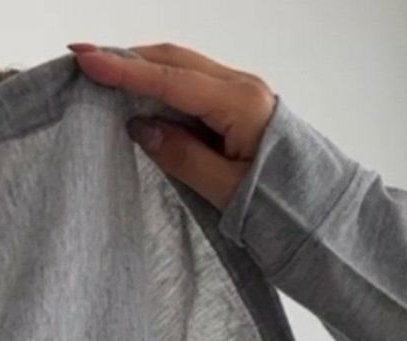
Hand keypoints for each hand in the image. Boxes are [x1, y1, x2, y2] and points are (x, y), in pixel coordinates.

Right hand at [68, 43, 275, 209]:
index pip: (171, 79)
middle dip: (127, 58)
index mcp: (240, 104)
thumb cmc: (282, 210)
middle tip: (83, 59)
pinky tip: (138, 97)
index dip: (125, 70)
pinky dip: (160, 87)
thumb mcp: (226, 191)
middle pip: (174, 60)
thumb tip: (141, 126)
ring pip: (182, 69)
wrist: (324, 217)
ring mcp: (241, 94)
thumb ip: (182, 156)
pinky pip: (192, 87)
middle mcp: (241, 88)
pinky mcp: (239, 108)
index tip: (86, 60)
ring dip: (142, 70)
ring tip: (102, 75)